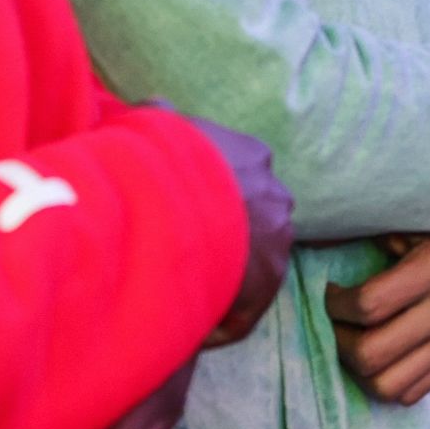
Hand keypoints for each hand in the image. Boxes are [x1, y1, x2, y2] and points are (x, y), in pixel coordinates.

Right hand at [179, 113, 295, 345]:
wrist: (184, 202)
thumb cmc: (167, 161)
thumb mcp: (160, 125)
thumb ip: (159, 115)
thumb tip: (150, 105)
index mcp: (253, 159)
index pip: (239, 180)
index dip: (211, 200)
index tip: (183, 217)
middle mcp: (276, 197)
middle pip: (251, 223)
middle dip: (221, 240)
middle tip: (181, 257)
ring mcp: (279, 240)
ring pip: (250, 265)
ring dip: (220, 278)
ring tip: (182, 292)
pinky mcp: (270, 281)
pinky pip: (243, 307)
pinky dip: (218, 319)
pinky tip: (189, 323)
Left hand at [327, 229, 429, 404]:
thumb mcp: (403, 219)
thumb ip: (362, 231)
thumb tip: (311, 241)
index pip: (368, 305)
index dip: (336, 304)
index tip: (331, 292)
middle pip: (372, 354)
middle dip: (339, 341)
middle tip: (337, 321)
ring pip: (388, 386)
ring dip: (357, 369)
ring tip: (353, 342)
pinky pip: (410, 393)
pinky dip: (384, 380)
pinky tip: (378, 354)